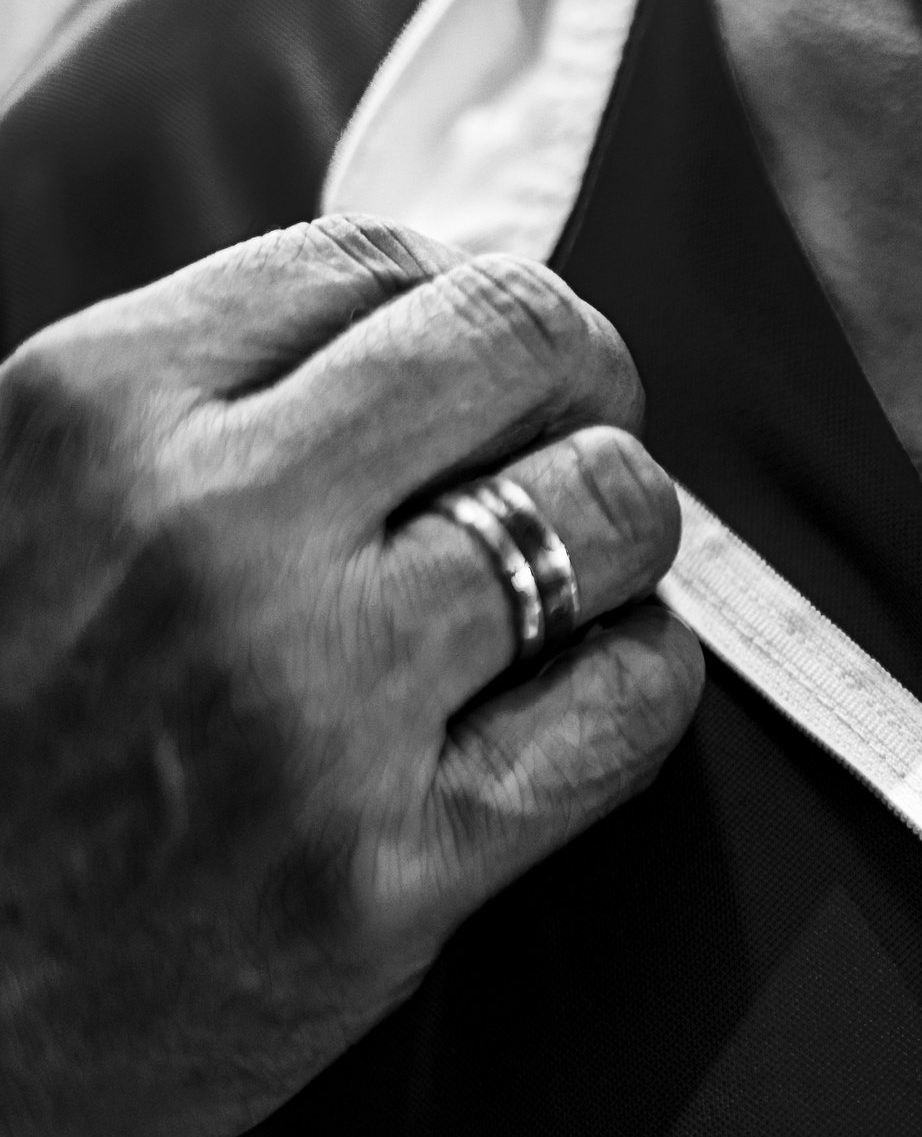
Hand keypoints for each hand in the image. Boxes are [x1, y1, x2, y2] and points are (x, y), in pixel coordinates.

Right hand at [0, 214, 703, 1136]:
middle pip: (529, 345)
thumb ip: (176, 405)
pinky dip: (642, 679)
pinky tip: (588, 693)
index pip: (385, 265)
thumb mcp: (4, 506)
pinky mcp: (395, 871)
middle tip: (572, 448)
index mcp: (88, 411)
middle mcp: (211, 533)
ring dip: (625, 535)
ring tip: (578, 582)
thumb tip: (415, 312)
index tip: (478, 382)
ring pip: (612, 512)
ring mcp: (314, 706)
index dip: (462, 316)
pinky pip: (628, 706)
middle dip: (583, 385)